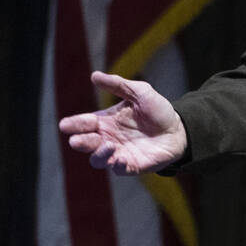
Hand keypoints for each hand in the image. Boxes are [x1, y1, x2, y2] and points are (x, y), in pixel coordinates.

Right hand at [59, 71, 187, 174]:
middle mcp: (107, 138)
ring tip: (107, 145)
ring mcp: (118, 153)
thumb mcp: (140, 92)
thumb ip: (118, 85)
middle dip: (80, 141)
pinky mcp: (131, 165)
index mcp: (105, 121)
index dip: (73, 124)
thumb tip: (94, 75)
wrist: (179, 129)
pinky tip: (120, 159)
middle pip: (85, 143)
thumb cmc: (157, 110)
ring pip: (98, 160)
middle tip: (76, 140)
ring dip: (98, 155)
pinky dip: (118, 165)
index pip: (83, 123)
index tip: (65, 124)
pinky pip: (119, 169)